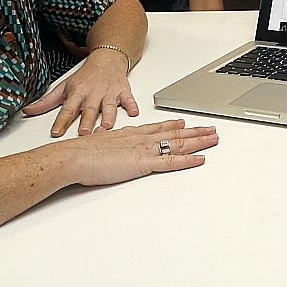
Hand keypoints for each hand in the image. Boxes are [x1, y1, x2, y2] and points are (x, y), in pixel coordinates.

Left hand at [22, 48, 138, 136]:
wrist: (107, 59)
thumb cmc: (85, 76)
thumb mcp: (64, 86)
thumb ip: (47, 102)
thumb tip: (28, 111)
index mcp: (77, 93)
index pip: (68, 109)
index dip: (61, 121)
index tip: (56, 132)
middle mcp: (93, 93)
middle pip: (89, 110)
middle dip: (87, 122)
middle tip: (84, 134)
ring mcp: (109, 92)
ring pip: (109, 107)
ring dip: (108, 117)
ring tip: (106, 127)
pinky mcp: (123, 91)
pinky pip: (128, 99)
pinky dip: (132, 105)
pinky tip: (133, 113)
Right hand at [54, 119, 218, 186]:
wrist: (73, 156)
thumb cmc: (82, 153)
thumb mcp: (100, 144)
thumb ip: (111, 145)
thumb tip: (111, 147)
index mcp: (131, 134)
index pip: (158, 128)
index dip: (174, 125)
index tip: (185, 123)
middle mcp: (141, 138)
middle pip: (174, 134)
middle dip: (195, 132)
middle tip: (211, 129)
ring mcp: (144, 150)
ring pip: (178, 144)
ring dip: (198, 142)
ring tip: (213, 139)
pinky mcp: (143, 163)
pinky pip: (171, 162)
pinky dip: (188, 160)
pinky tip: (201, 159)